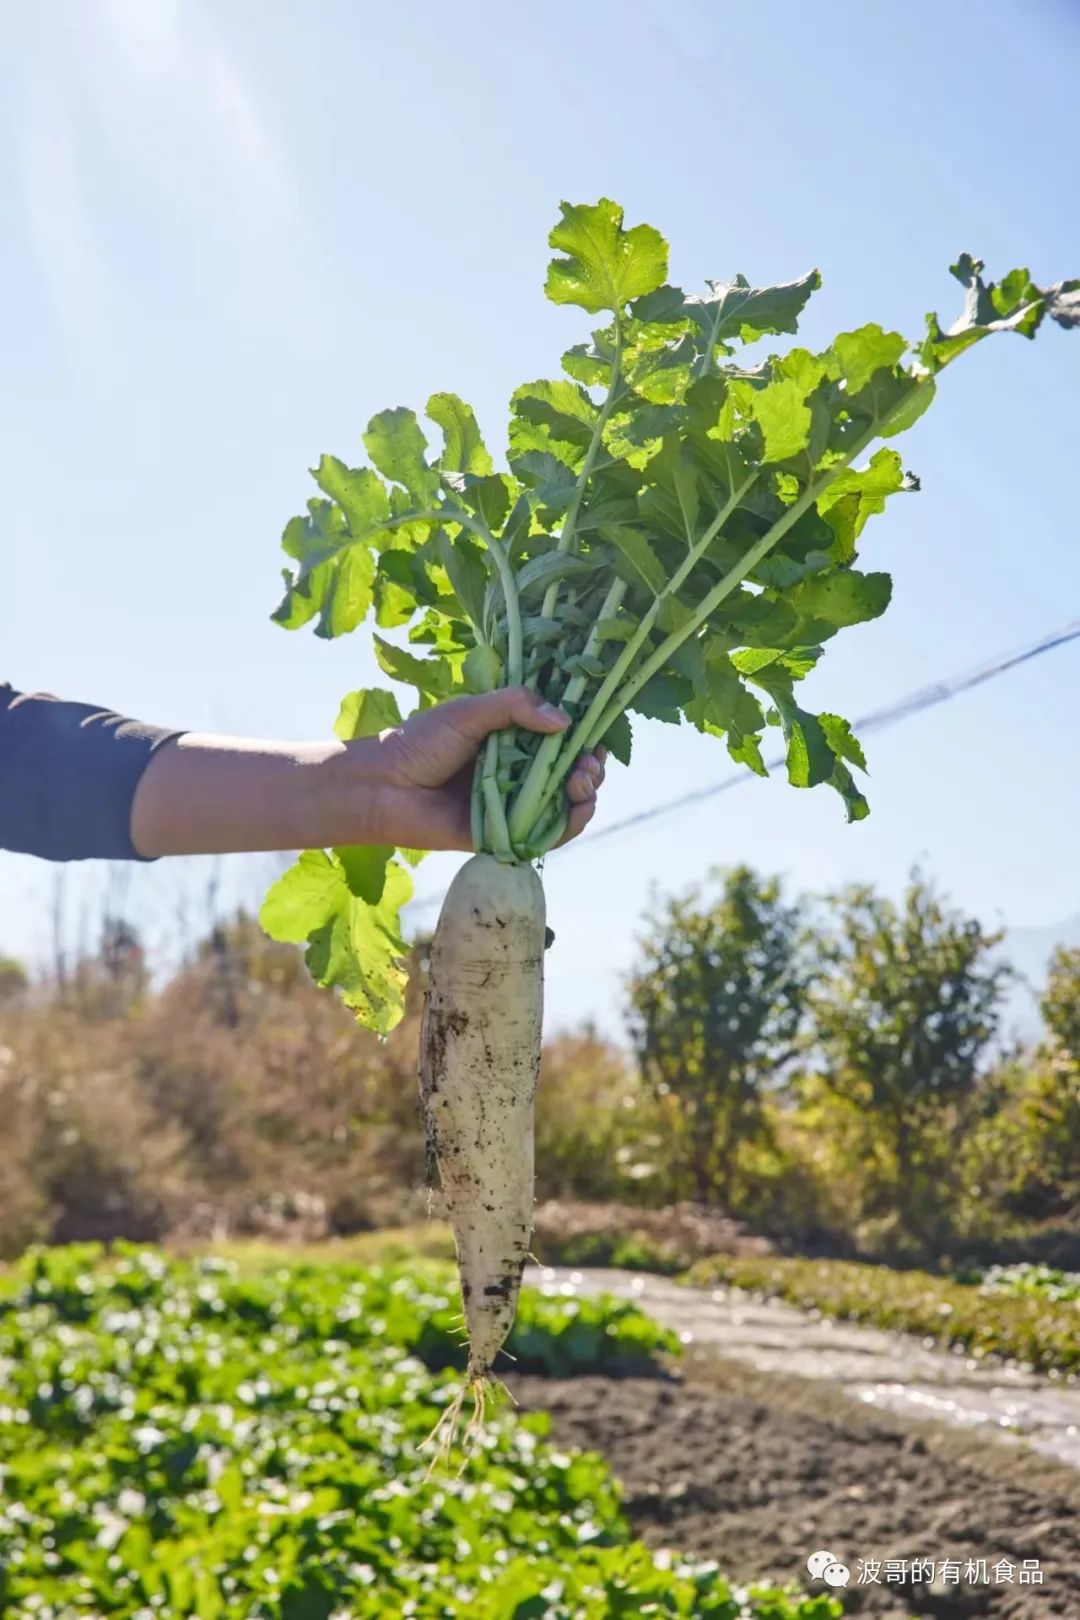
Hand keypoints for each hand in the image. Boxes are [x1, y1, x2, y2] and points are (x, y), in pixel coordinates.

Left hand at [360, 686, 606, 852]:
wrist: (381, 786)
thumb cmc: (420, 742)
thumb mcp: (469, 712)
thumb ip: (514, 706)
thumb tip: (565, 720)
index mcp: (512, 740)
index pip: (561, 738)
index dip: (585, 736)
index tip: (596, 733)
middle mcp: (518, 773)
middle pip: (571, 773)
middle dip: (590, 767)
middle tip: (589, 762)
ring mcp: (513, 805)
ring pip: (565, 804)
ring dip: (586, 793)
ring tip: (582, 780)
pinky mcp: (505, 836)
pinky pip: (545, 834)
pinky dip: (569, 824)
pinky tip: (577, 808)